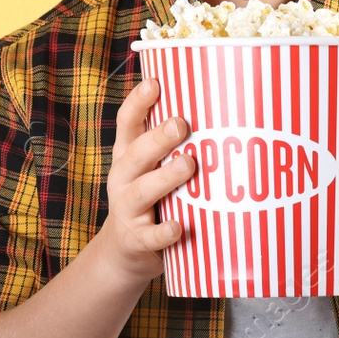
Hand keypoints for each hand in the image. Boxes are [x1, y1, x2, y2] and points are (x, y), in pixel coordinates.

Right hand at [96, 77, 195, 288]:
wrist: (124, 254)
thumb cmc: (150, 201)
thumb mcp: (150, 170)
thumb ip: (170, 148)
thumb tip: (215, 109)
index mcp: (127, 156)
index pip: (127, 124)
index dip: (138, 102)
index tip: (154, 82)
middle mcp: (122, 179)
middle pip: (136, 154)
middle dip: (157, 138)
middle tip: (180, 124)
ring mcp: (127, 210)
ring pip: (142, 192)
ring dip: (165, 178)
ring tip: (188, 165)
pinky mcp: (137, 240)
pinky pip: (151, 236)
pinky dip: (165, 232)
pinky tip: (180, 226)